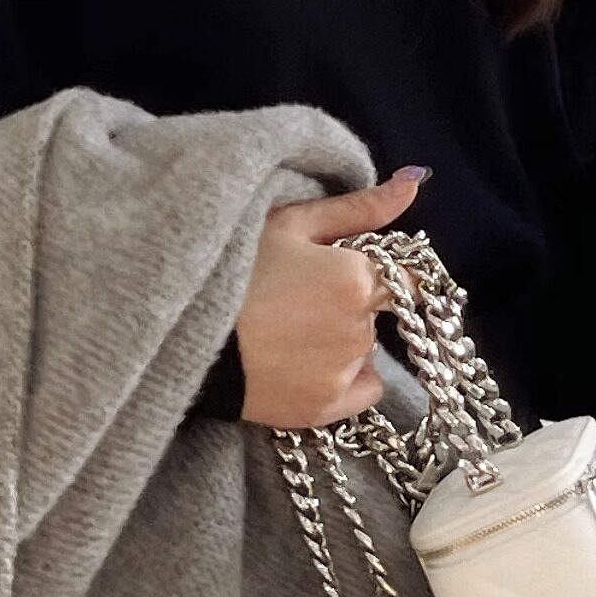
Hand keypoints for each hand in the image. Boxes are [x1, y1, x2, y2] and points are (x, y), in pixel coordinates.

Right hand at [233, 164, 429, 425]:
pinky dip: (341, 377)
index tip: (359, 270)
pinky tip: (301, 362)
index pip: (410, 279)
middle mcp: (358, 332)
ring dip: (341, 339)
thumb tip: (414, 184)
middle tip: (297, 295)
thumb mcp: (290, 224)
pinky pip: (358, 390)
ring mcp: (340, 376)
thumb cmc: (232, 270)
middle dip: (350, 302)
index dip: (388, 272)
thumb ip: (358, 208)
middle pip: (374, 313)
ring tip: (287, 330)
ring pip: (362, 350)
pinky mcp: (320, 411)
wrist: (181, 336)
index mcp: (356, 281)